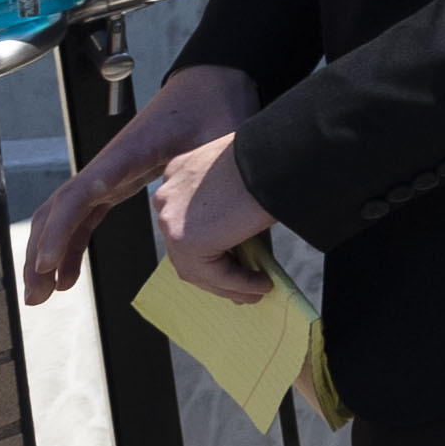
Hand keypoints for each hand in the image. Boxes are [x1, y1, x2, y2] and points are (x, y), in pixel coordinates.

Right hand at [22, 62, 257, 300]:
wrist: (214, 82)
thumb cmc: (217, 104)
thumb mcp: (221, 137)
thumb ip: (222, 173)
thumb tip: (241, 214)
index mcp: (126, 154)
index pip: (79, 195)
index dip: (60, 231)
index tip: (46, 263)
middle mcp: (109, 165)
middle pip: (58, 211)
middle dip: (41, 253)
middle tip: (36, 295)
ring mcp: (109, 173)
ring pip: (64, 216)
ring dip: (48, 253)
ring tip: (42, 293)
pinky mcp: (118, 180)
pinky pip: (84, 215)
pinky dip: (71, 244)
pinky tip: (68, 274)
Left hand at [152, 134, 282, 301]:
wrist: (277, 154)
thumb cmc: (270, 159)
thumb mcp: (241, 177)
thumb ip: (229, 205)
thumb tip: (242, 245)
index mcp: (178, 174)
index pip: (186, 223)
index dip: (209, 248)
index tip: (232, 264)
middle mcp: (167, 195)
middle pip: (184, 249)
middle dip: (215, 273)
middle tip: (242, 288)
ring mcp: (171, 219)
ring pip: (196, 267)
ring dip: (228, 285)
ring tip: (256, 291)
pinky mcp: (186, 240)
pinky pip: (215, 273)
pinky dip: (239, 284)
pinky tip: (262, 284)